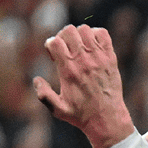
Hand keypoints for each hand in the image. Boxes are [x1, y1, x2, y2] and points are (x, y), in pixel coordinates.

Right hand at [32, 24, 135, 147]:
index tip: (54, 57)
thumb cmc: (81, 114)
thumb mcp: (57, 109)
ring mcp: (99, 57)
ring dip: (78, 35)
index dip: (50, 45)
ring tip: (78, 47)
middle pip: (68, 31)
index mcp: (69, 70)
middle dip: (62, 37)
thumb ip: (43, 94)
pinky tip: (91, 46)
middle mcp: (84, 61)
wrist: (108, 118)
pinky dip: (95, 35)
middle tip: (65, 50)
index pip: (55, 42)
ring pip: (84, 29)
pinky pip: (102, 34)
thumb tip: (36, 79)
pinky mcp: (111, 58)